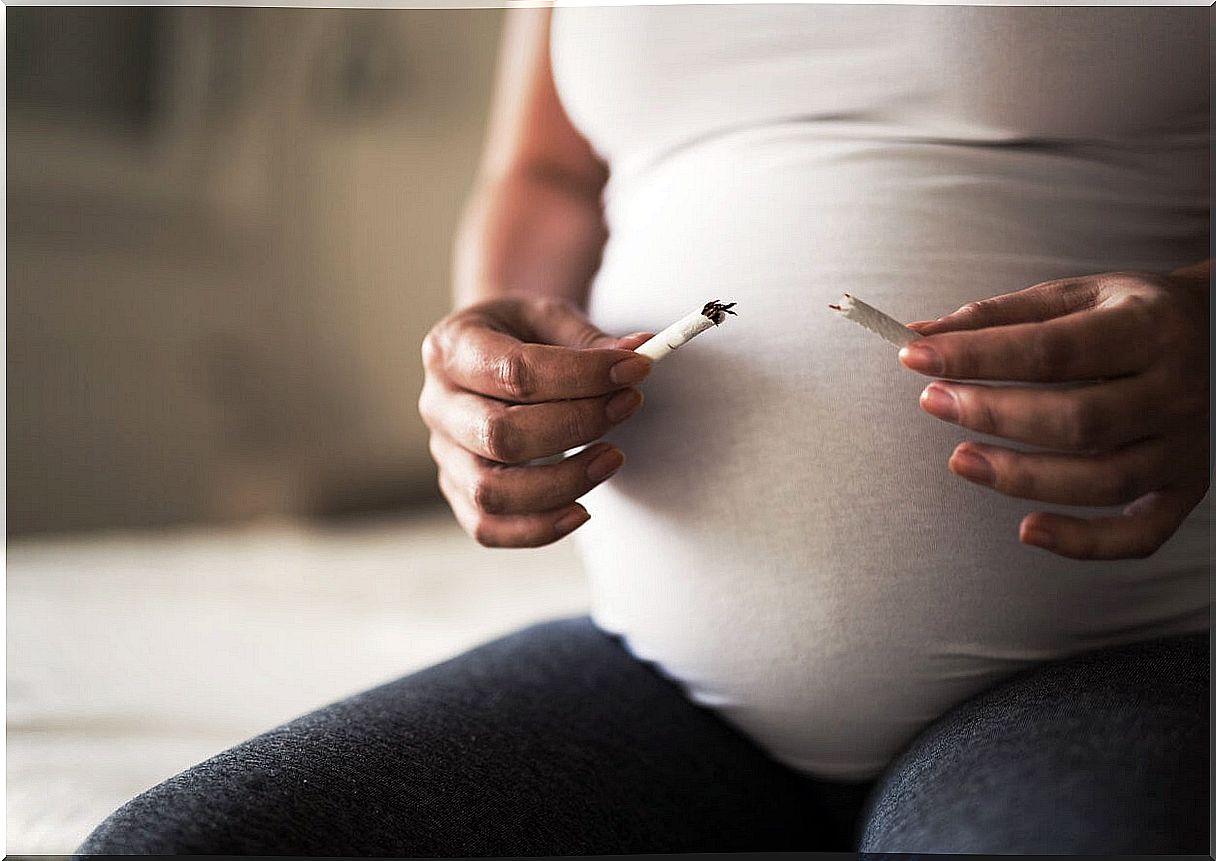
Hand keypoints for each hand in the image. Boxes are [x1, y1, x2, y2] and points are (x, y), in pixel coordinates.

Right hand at [419, 295, 652, 546]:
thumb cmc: (523, 335)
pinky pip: (488, 528)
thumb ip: (589, 340)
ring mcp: (443, 454)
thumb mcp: (550, 318)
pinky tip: (582, 509)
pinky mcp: (458, 491)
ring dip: (564, 482)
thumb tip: (636, 355)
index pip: (516, 371)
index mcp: (451, 349)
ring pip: (492, 492)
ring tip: (613, 457)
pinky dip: (538, 528)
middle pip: (501, 436)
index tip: (636, 369)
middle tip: (627, 405)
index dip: (582, 375)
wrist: (492, 353)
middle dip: (576, 426)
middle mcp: (437, 405)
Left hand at [901, 268, 1209, 560]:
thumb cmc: (1135, 313)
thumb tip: (920, 333)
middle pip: (1079, 419)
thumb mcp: (1079, 294)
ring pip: (1103, 480)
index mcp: (1148, 328)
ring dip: (1023, 478)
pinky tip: (1028, 531)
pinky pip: (1140, 534)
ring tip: (960, 460)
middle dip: (995, 415)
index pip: (1053, 349)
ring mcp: (1186, 447)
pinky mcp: (1187, 490)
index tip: (916, 355)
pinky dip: (1084, 543)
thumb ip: (1001, 316)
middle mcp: (1175, 391)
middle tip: (933, 402)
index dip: (978, 356)